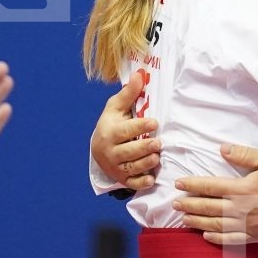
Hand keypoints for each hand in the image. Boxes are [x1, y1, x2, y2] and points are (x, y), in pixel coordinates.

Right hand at [91, 72, 160, 189]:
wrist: (99, 149)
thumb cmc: (111, 124)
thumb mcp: (116, 108)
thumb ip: (128, 94)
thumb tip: (140, 74)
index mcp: (109, 132)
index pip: (125, 131)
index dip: (140, 126)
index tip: (154, 122)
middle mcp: (111, 152)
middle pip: (128, 152)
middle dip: (144, 147)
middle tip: (158, 143)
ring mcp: (117, 167)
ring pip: (132, 167)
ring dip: (145, 163)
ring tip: (156, 156)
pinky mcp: (123, 178)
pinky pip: (132, 183)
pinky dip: (141, 183)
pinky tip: (151, 179)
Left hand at [173, 145, 257, 244]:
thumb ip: (243, 154)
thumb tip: (221, 150)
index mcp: (242, 188)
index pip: (210, 186)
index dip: (192, 185)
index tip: (179, 184)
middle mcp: (241, 209)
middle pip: (208, 207)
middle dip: (189, 205)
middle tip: (175, 203)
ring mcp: (247, 225)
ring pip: (215, 225)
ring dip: (197, 222)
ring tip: (184, 219)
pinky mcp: (256, 236)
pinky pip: (230, 240)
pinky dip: (216, 239)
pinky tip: (206, 236)